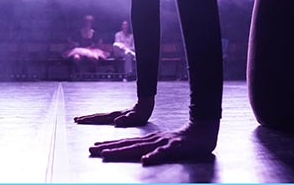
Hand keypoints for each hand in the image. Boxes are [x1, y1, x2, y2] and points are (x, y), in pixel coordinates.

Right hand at [74, 97, 153, 126]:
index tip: (79, 120)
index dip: (89, 120)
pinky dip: (97, 118)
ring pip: (100, 116)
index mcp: (115, 116)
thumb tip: (117, 121)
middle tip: (76, 119)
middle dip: (86, 118)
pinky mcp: (117, 115)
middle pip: (97, 116)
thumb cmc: (142, 113)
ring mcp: (115, 114)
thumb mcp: (136, 117)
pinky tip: (94, 119)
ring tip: (82, 119)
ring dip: (90, 117)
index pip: (100, 118)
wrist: (145, 105)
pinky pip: (104, 117)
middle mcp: (113, 114)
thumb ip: (127, 119)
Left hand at [89, 119, 219, 165]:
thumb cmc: (181, 142)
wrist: (201, 133)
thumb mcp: (162, 147)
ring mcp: (161, 143)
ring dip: (122, 150)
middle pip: (126, 144)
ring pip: (138, 147)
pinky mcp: (173, 146)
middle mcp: (150, 140)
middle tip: (92, 149)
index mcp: (147, 141)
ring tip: (107, 154)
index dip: (109, 145)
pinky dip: (153, 156)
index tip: (94, 147)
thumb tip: (140, 159)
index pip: (125, 143)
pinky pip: (162, 152)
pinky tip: (145, 160)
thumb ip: (151, 152)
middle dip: (108, 147)